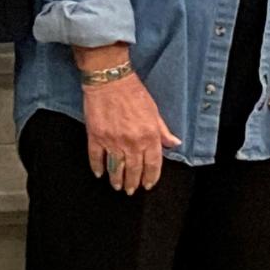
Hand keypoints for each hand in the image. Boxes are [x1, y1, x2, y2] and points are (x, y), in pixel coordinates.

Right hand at [83, 73, 179, 193]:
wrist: (110, 79)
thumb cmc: (133, 92)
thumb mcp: (154, 111)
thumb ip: (163, 130)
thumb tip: (174, 144)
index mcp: (149, 136)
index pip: (152, 165)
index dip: (151, 177)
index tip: (148, 185)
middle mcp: (132, 142)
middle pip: (134, 170)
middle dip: (133, 183)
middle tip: (131, 190)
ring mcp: (113, 141)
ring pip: (116, 167)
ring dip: (117, 179)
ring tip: (117, 186)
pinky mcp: (96, 136)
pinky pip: (96, 157)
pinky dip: (97, 167)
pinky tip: (99, 173)